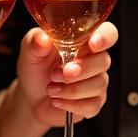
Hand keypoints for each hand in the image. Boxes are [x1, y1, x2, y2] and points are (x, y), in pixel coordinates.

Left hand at [0, 22, 116, 136]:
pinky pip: (93, 104)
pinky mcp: (94, 102)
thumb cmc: (36, 69)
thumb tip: (43, 40)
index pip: (107, 32)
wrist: (31, 97)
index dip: (105, 37)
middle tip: (56, 73)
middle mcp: (93, 59)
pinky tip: (57, 100)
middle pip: (104, 60)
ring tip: (51, 88)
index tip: (93, 45)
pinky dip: (72, 104)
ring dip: (72, 88)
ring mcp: (96, 81)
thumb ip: (35, 42)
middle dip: (81, 69)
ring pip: (99, 84)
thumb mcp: (30, 51)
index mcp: (82, 40)